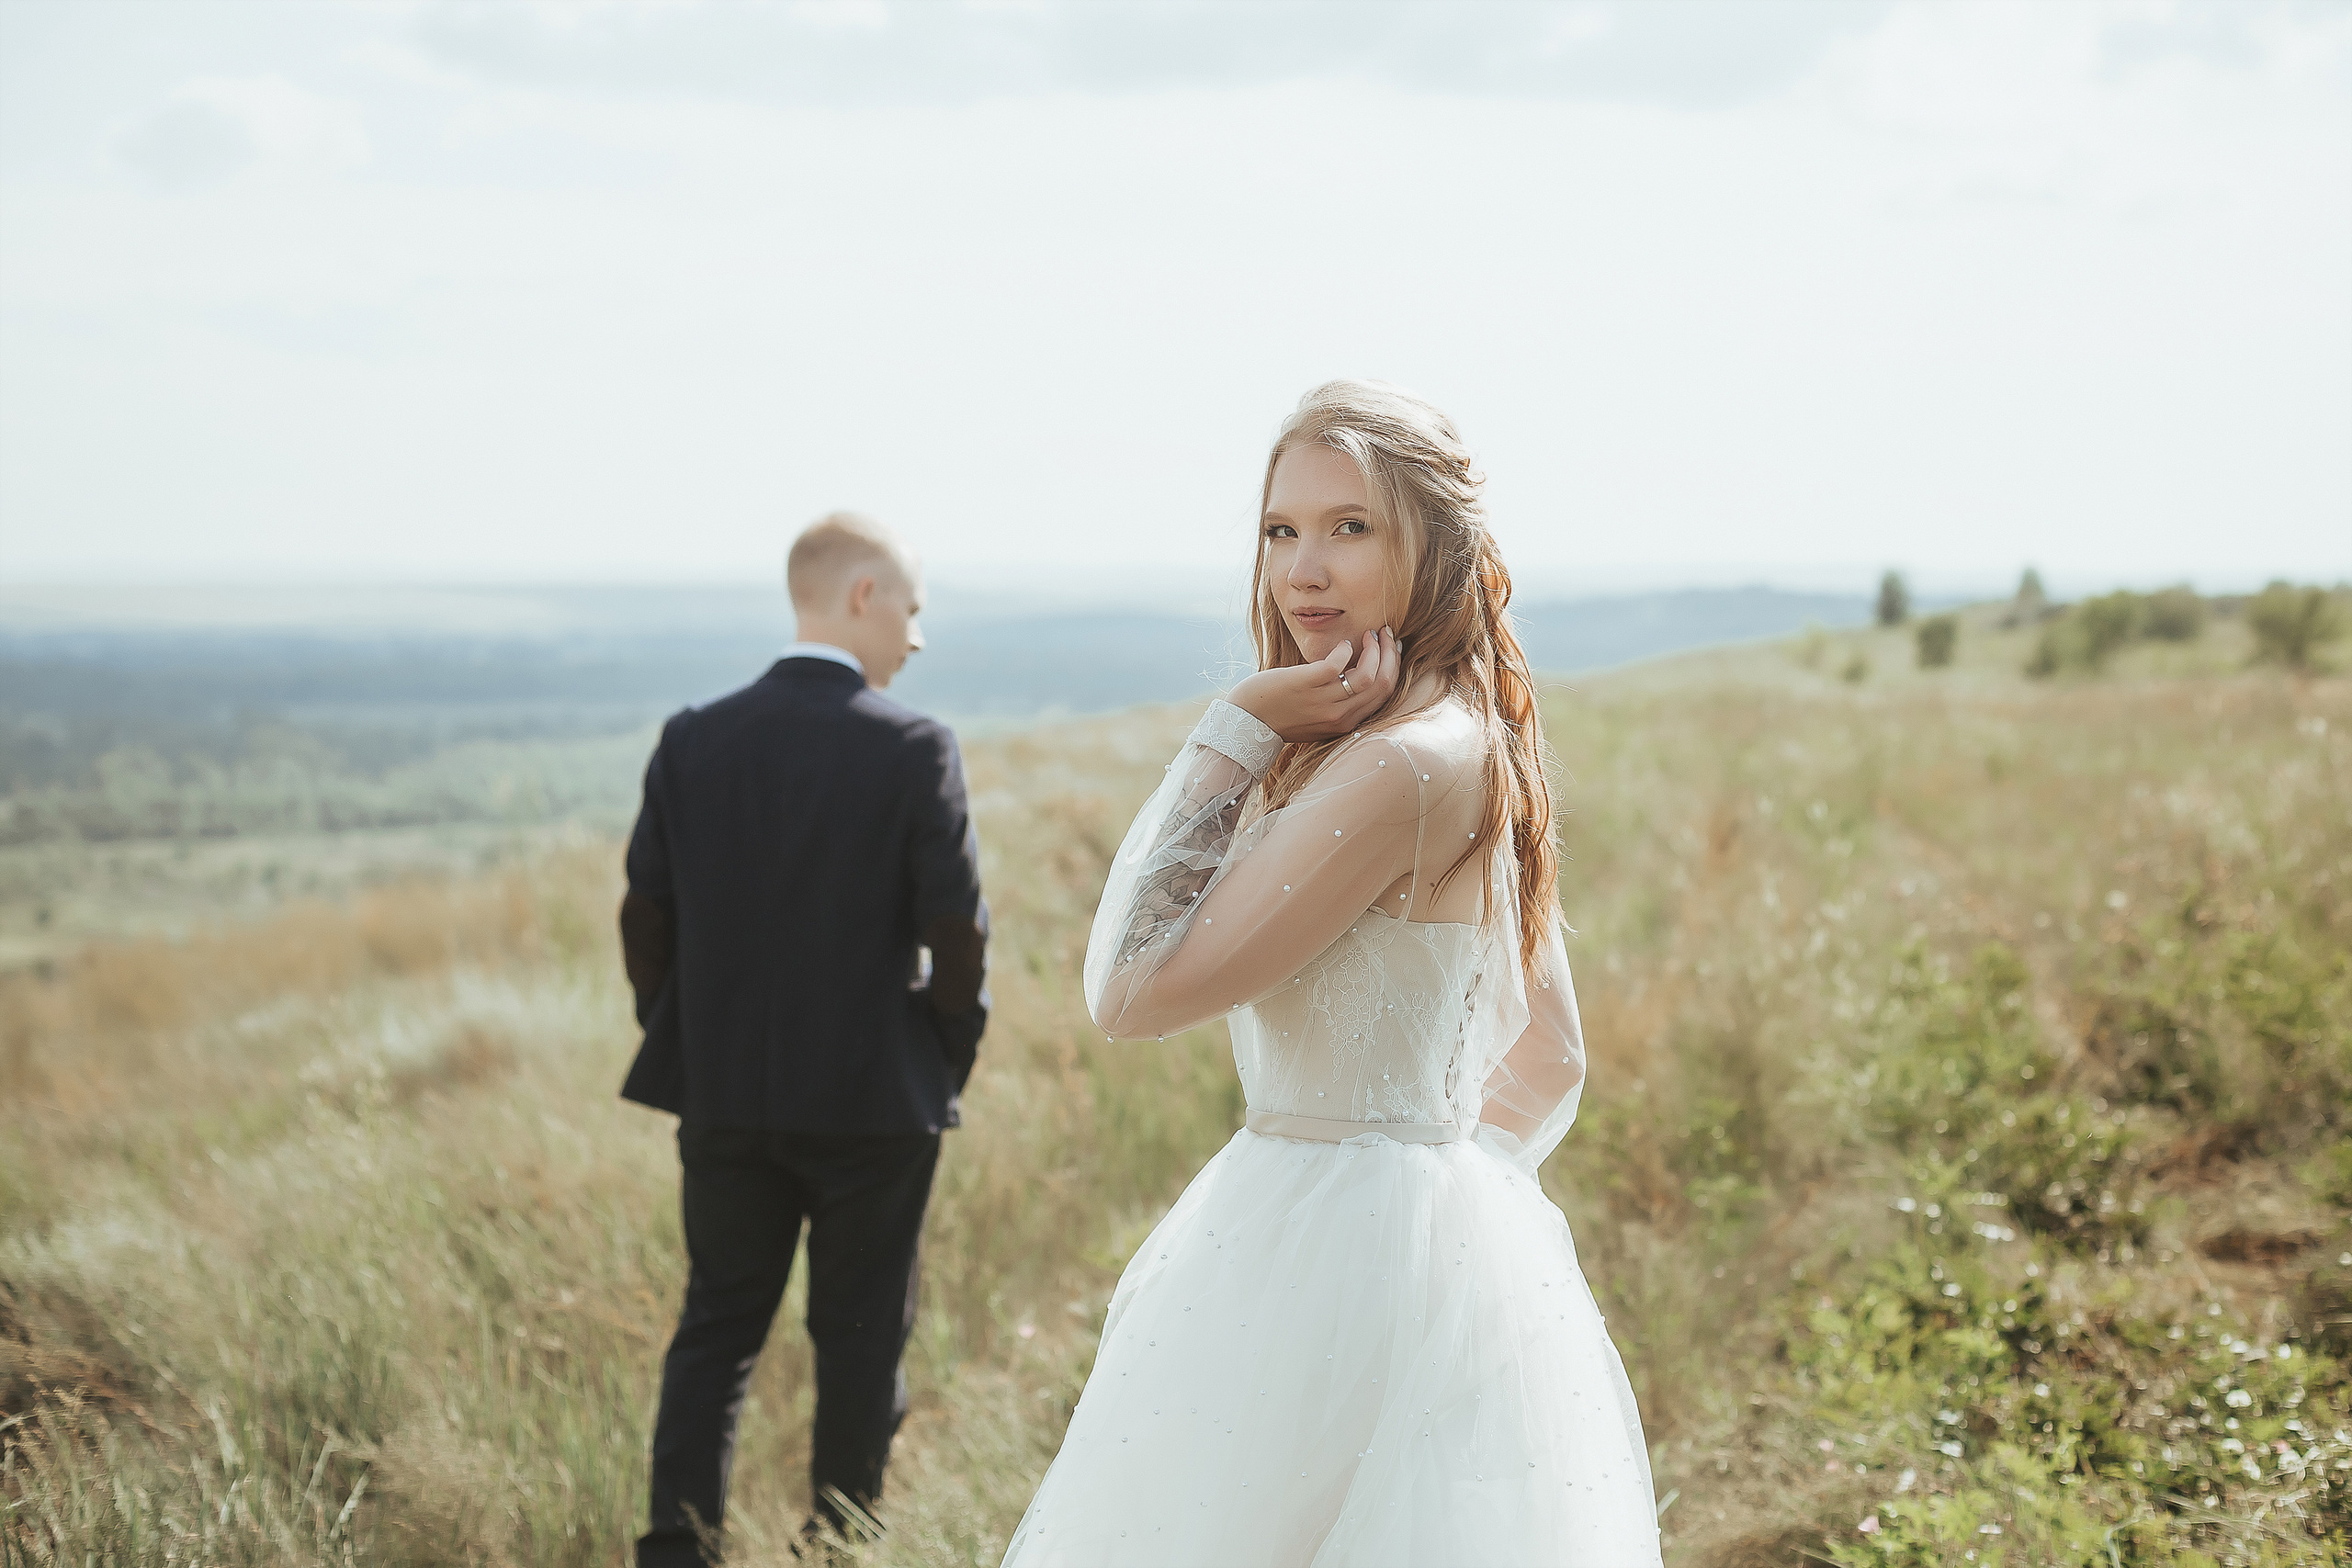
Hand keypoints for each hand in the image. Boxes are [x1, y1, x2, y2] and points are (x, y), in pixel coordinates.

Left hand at [1227, 628, 1398, 743]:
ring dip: (1375, 650)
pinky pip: (1338, 663)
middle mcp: (1339, 716)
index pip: (1384, 695)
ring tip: (1369, 634)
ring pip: (1368, 675)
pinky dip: (1345, 649)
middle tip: (1386, 634)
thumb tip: (1357, 675)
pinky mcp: (1306, 684)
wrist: (1247, 722)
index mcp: (1346, 723)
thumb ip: (1339, 703)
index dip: (1393, 667)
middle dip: (1391, 654)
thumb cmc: (1282, 714)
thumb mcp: (1319, 717)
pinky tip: (1342, 644)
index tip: (1392, 648)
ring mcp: (1323, 701)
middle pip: (1382, 683)